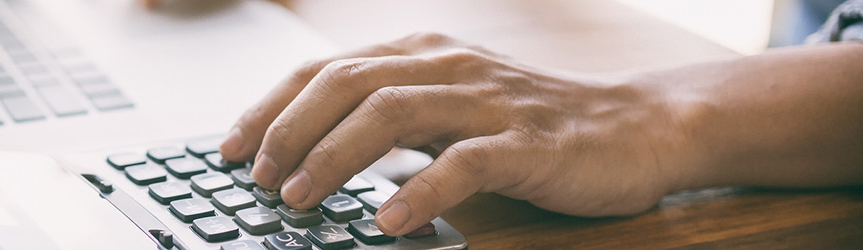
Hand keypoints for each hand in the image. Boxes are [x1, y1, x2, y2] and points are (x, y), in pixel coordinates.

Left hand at [218, 33, 707, 234]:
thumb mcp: (447, 112)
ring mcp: (488, 100)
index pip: (327, 70)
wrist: (634, 128)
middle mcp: (447, 66)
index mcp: (421, 55)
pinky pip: (464, 161)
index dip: (271, 107)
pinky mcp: (527, 141)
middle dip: (290, 130)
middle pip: (348, 83)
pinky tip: (388, 220)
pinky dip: (420, 190)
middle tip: (257, 178)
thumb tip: (306, 162)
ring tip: (299, 199)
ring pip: (393, 113)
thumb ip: (388, 124)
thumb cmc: (527, 127)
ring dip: (336, 157)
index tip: (229, 148)